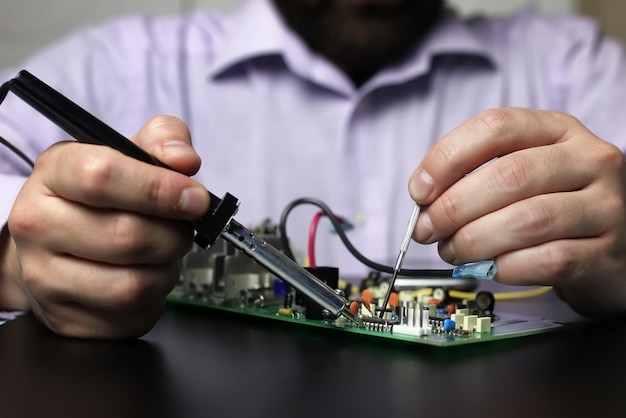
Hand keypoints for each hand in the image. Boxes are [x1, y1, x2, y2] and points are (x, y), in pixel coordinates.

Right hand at [3, 115, 209, 337]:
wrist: (54, 246)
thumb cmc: (100, 198)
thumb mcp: (127, 153)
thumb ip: (163, 141)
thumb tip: (185, 160)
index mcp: (54, 174)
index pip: (103, 177)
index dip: (160, 189)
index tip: (195, 198)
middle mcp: (38, 225)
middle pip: (127, 237)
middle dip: (174, 236)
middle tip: (181, 229)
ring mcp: (44, 277)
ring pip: (132, 285)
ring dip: (167, 271)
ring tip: (163, 255)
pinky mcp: (64, 318)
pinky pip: (131, 317)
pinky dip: (154, 300)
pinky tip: (145, 278)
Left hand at [409, 108, 625, 315]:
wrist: (615, 245)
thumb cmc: (555, 204)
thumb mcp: (523, 173)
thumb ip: (476, 175)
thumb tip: (424, 197)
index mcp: (558, 129)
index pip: (496, 127)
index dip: (447, 157)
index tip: (420, 190)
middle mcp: (588, 160)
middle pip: (508, 175)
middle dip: (453, 207)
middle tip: (428, 229)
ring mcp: (604, 206)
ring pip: (526, 220)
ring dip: (474, 240)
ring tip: (453, 250)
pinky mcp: (606, 252)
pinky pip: (547, 260)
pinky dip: (505, 267)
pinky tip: (492, 267)